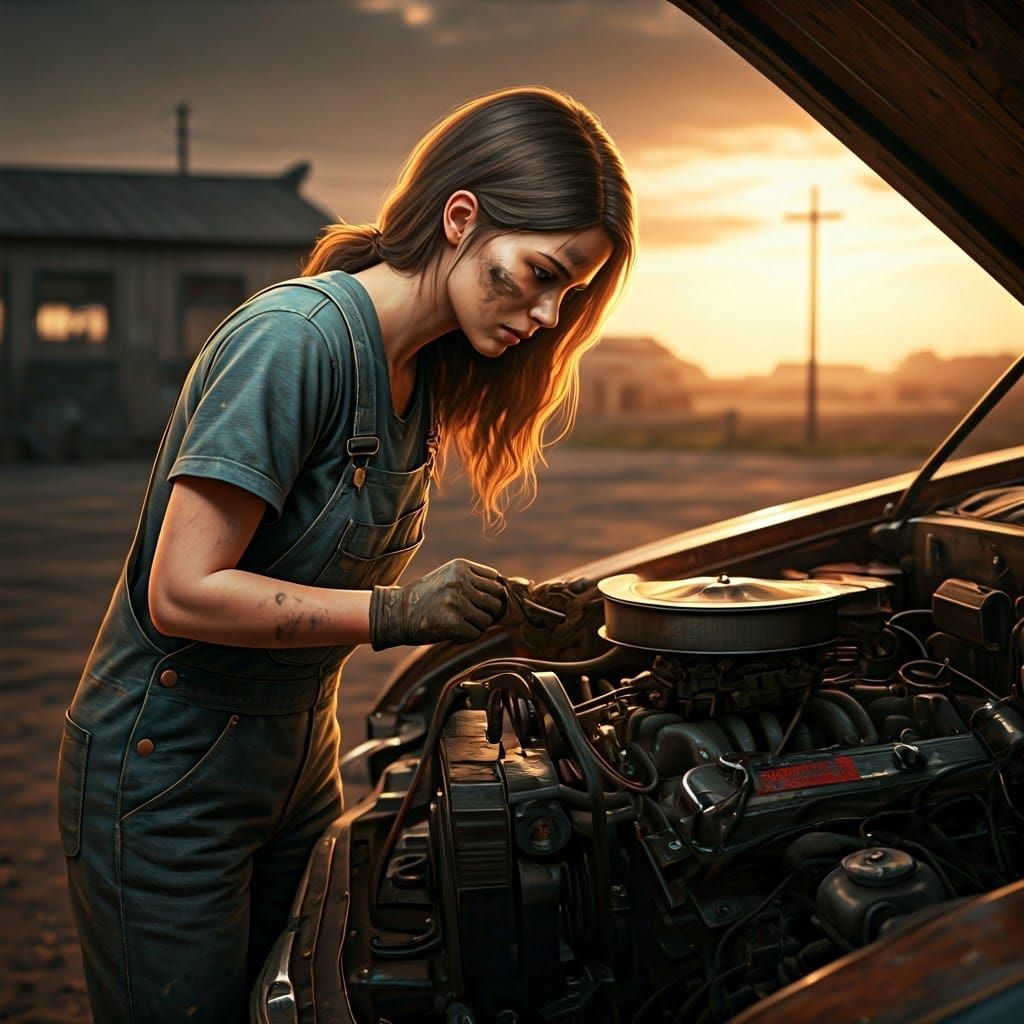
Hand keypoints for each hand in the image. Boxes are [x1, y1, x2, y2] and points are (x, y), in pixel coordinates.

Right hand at [368, 558, 507, 649]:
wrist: (396, 613)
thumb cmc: (427, 597)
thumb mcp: (449, 578)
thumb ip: (475, 582)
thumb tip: (507, 595)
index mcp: (461, 567)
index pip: (496, 580)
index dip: (492, 594)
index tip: (480, 603)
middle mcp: (460, 581)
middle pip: (496, 600)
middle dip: (487, 612)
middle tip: (469, 616)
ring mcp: (457, 601)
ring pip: (487, 619)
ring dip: (476, 626)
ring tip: (458, 623)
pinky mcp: (453, 622)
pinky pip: (475, 634)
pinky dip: (466, 636)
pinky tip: (452, 632)